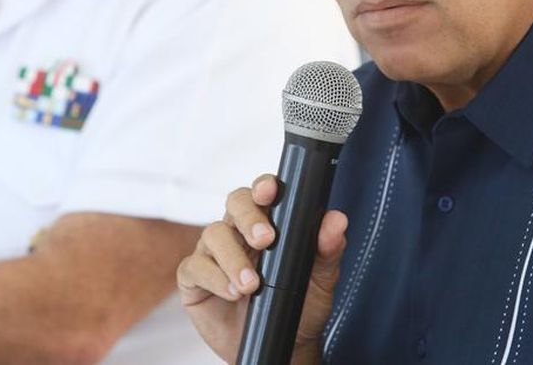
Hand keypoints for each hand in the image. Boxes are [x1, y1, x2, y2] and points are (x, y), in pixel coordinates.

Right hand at [176, 174, 348, 363]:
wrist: (284, 347)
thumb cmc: (300, 307)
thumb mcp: (321, 280)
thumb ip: (328, 249)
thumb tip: (337, 220)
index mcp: (268, 223)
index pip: (262, 193)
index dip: (263, 186)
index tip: (271, 190)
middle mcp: (239, 232)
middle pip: (235, 203)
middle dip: (248, 217)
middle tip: (265, 239)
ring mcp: (214, 254)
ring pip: (214, 234)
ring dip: (233, 258)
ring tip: (252, 285)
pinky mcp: (195, 278)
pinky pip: (195, 267)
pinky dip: (215, 279)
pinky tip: (233, 292)